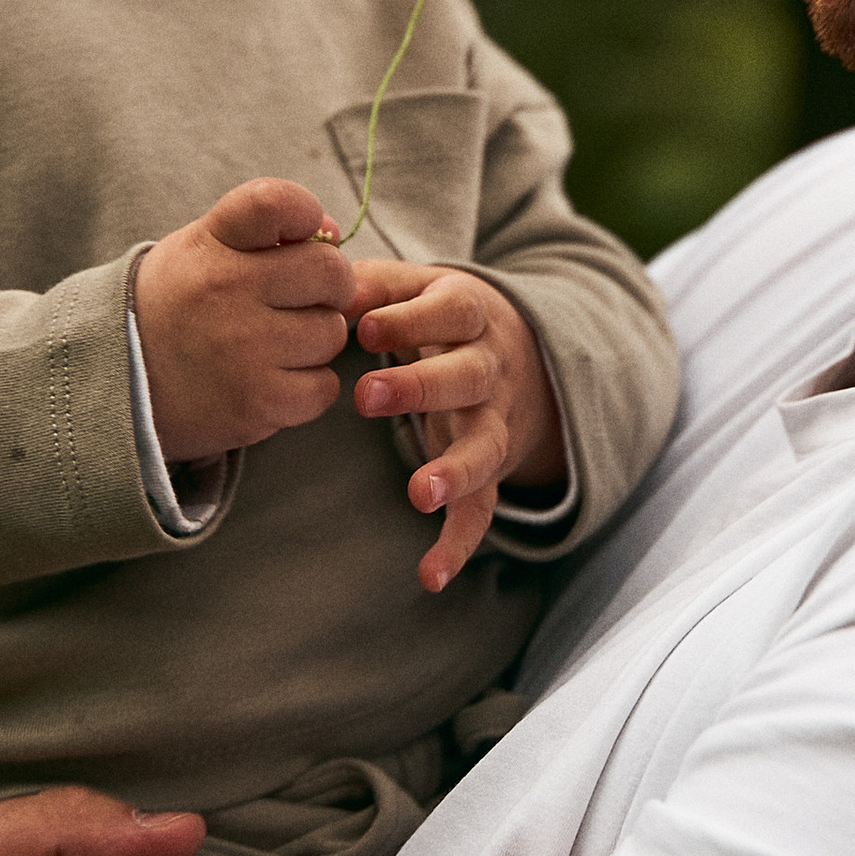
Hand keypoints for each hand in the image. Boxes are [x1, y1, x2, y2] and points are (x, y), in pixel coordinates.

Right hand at [133, 180, 354, 464]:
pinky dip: (308, 388)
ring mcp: (242, 349)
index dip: (306, 211)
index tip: (304, 232)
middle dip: (327, 287)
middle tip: (300, 301)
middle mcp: (225, 290)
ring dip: (314, 341)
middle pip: (330, 273)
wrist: (118, 384)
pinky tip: (273, 380)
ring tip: (272, 345)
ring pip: (331, 333)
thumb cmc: (178, 308)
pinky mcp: (256, 402)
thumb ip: (266, 234)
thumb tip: (335, 233)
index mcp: (210, 244)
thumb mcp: (201, 252)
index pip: (276, 202)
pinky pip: (323, 387)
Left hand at [348, 264, 566, 592]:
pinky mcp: (491, 469)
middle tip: (365, 394)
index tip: (364, 325)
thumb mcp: (420, 285)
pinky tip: (429, 576)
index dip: (410, 318)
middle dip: (420, 387)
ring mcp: (495, 422)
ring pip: (483, 446)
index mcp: (471, 315)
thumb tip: (330, 279)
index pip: (451, 311)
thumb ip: (378, 283)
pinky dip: (458, 544)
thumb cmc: (444, 316)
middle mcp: (491, 369)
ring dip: (455, 470)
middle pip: (467, 377)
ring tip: (420, 493)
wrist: (524, 352)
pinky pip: (482, 510)